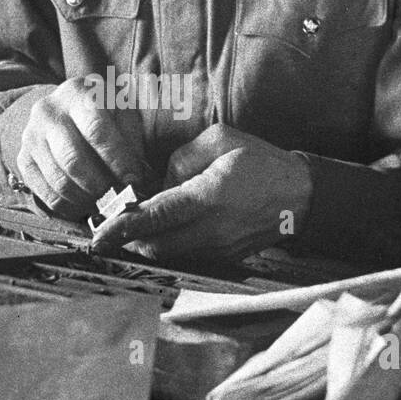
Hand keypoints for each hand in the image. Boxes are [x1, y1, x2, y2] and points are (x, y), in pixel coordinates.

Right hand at [16, 76, 151, 218]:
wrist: (66, 108)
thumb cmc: (104, 112)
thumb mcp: (123, 112)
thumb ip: (131, 140)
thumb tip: (134, 179)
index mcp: (77, 93)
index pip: (96, 129)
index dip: (117, 159)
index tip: (134, 180)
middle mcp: (48, 112)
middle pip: (73, 159)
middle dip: (101, 185)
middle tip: (119, 199)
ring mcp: (31, 136)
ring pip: (59, 180)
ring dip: (87, 199)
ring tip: (106, 203)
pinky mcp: (24, 159)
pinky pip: (45, 194)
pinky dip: (70, 207)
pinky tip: (87, 206)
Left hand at [90, 123, 312, 260]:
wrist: (301, 197)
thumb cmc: (260, 161)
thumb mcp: (220, 141)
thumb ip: (181, 159)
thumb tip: (159, 184)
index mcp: (209, 196)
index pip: (156, 216)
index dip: (123, 227)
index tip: (99, 234)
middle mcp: (212, 229)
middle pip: (155, 245)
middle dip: (128, 239)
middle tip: (109, 227)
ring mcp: (219, 249)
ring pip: (168, 255)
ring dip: (147, 244)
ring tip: (133, 228)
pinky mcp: (224, 259)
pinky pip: (186, 256)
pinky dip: (169, 246)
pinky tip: (164, 230)